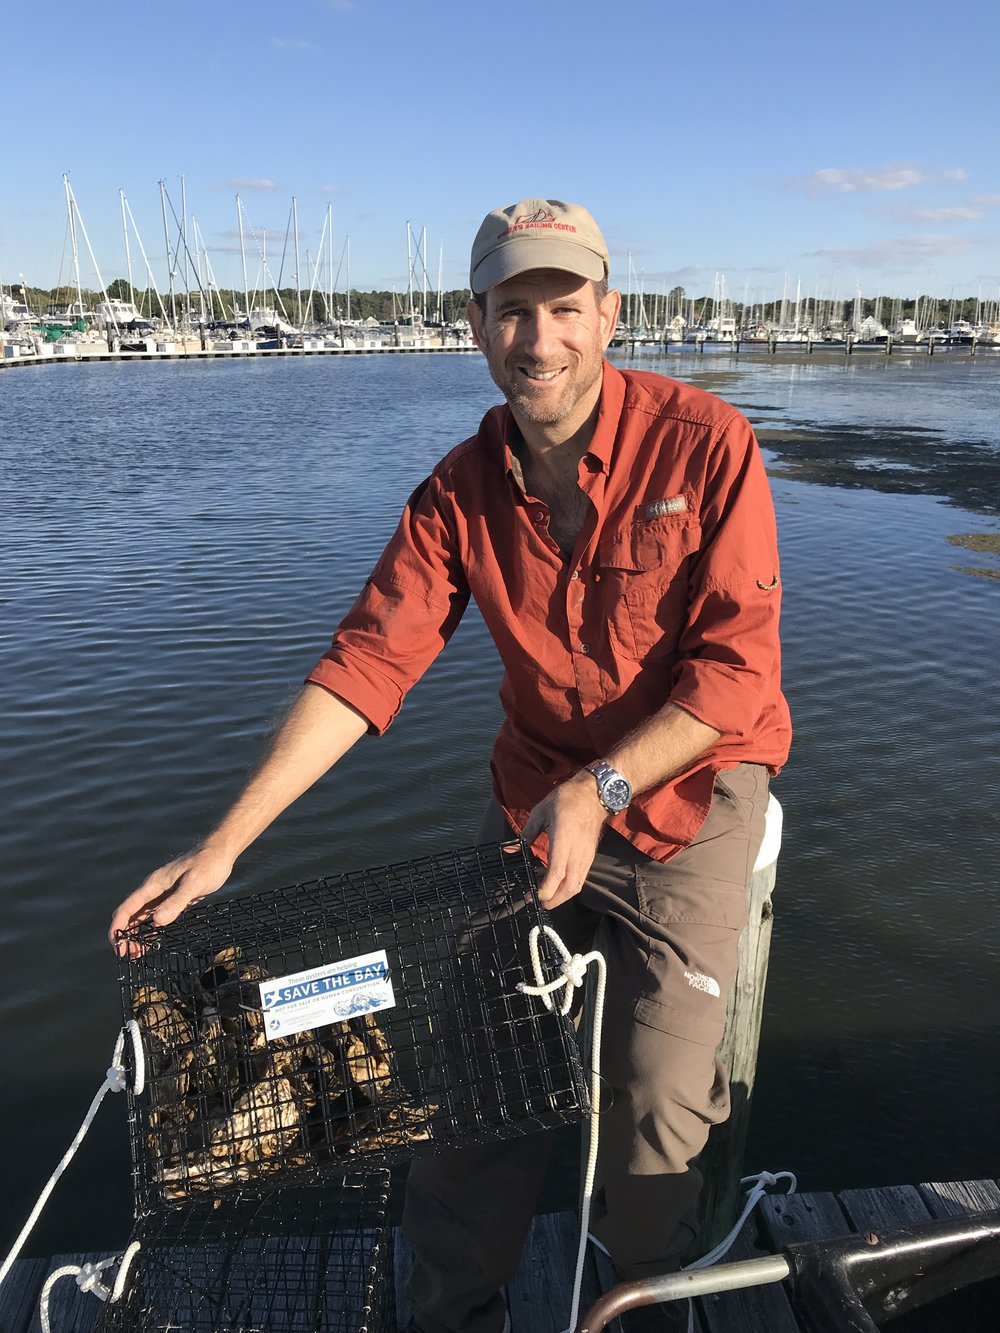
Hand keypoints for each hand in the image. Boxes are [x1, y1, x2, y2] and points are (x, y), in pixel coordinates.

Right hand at [109, 843, 234, 956]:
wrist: (220, 852)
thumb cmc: (208, 864)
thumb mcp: (194, 883)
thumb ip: (176, 902)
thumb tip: (157, 921)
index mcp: (153, 885)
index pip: (127, 909)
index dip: (118, 929)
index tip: (120, 948)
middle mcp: (154, 890)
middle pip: (131, 915)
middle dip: (125, 935)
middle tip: (130, 955)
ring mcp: (163, 894)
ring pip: (142, 917)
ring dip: (136, 934)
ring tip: (138, 953)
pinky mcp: (173, 897)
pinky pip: (156, 915)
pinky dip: (151, 929)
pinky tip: (152, 941)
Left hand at [520, 773, 606, 908]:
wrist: (593, 794)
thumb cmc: (565, 800)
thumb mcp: (540, 813)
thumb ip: (525, 834)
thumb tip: (508, 850)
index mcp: (563, 840)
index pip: (556, 873)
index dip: (545, 890)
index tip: (532, 895)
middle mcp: (577, 852)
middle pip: (569, 887)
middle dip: (553, 900)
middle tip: (536, 901)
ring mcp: (586, 856)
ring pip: (577, 886)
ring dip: (562, 896)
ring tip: (546, 897)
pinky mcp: (590, 856)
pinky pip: (581, 878)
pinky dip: (569, 887)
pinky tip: (558, 885)